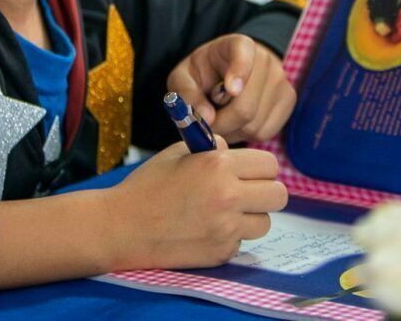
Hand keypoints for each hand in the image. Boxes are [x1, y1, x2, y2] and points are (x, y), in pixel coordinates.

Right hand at [109, 139, 286, 268]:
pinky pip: (241, 242)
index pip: (269, 164)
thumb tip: (235, 151)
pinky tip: (206, 230)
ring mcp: (227, 228)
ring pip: (264, 222)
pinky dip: (230, 237)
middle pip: (278, 195)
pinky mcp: (221, 253)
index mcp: (219, 165)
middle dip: (265, 192)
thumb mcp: (179, 152)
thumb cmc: (148, 186)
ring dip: (251, 217)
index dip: (260, 167)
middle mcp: (229, 196)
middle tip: (246, 192)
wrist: (121, 227)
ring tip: (225, 213)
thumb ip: (213, 149)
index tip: (249, 171)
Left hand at [167, 34, 296, 143]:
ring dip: (232, 130)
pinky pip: (265, 132)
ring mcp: (281, 80)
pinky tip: (237, 122)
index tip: (230, 89)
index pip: (243, 54)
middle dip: (221, 123)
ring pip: (254, 124)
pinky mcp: (288, 100)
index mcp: (238, 45)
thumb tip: (206, 118)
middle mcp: (265, 60)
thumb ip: (187, 94)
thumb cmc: (204, 73)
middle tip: (207, 122)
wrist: (230, 69)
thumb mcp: (184, 77)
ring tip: (222, 117)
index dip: (239, 72)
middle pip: (245, 107)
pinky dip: (246, 134)